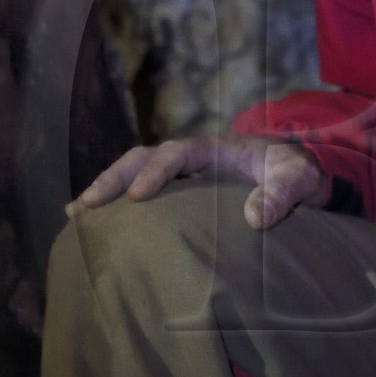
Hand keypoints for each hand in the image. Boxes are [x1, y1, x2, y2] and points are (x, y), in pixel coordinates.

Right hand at [66, 132, 329, 229]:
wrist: (298, 176)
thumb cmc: (298, 174)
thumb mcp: (299, 180)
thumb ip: (282, 195)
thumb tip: (255, 220)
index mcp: (216, 148)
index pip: (177, 153)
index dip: (156, 171)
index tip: (139, 197)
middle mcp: (192, 159)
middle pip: (142, 158)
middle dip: (113, 178)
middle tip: (87, 206)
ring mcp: (183, 176)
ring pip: (135, 174)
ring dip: (106, 191)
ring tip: (76, 215)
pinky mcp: (179, 195)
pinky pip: (143, 196)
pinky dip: (118, 207)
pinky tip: (94, 228)